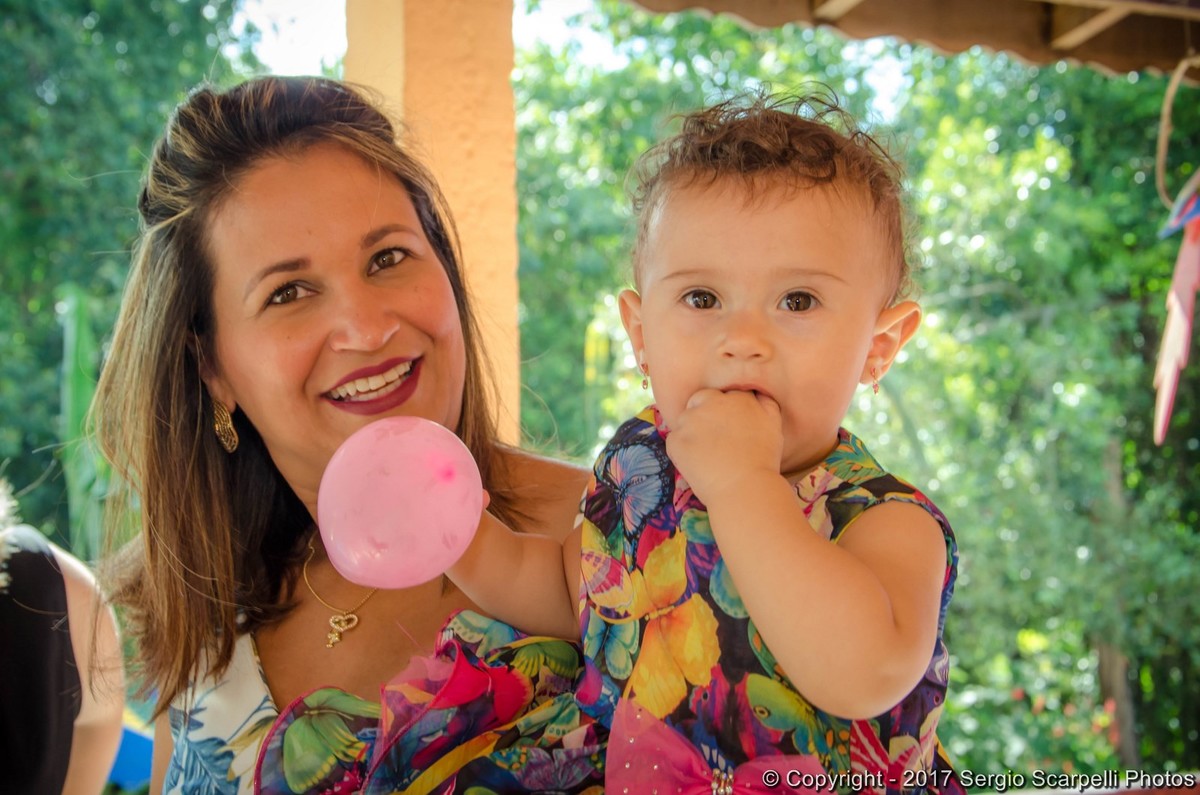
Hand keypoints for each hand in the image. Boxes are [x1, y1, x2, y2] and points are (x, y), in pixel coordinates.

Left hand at [664, 388, 783, 503]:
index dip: (725, 411)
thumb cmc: (763, 459)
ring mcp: (691, 420)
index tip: (729, 429)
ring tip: (707, 455)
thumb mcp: (773, 424)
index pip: (724, 395)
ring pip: (686, 420)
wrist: (745, 487)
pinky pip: (675, 441)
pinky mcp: (676, 439)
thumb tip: (756, 393)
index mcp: (736, 397)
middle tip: (714, 440)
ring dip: (692, 432)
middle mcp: (712, 402)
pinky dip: (682, 451)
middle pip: (701, 399)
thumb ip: (765, 403)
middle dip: (704, 414)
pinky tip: (698, 464)